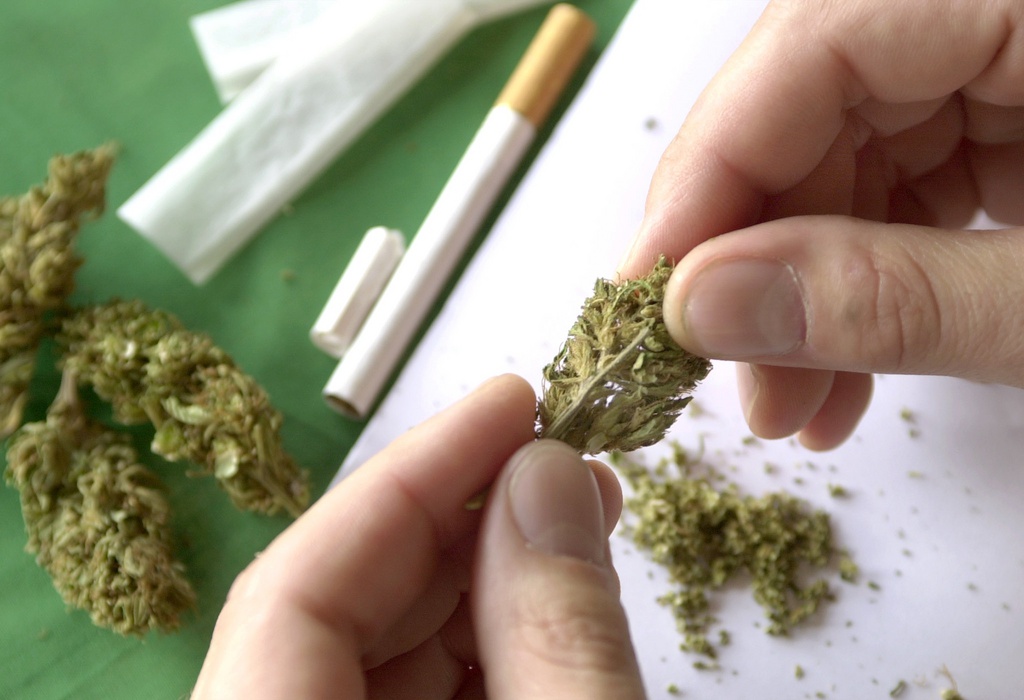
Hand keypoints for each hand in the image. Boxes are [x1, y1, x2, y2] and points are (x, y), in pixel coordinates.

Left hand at [192, 375, 644, 698]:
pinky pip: (405, 699)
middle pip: (336, 609)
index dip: (408, 479)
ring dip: (485, 581)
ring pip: (377, 654)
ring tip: (578, 520)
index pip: (296, 588)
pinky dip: (485, 650)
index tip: (509, 406)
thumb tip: (547, 480)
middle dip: (462, 519)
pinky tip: (556, 608)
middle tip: (558, 458)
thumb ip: (557, 635)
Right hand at [620, 0, 1023, 449]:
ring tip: (794, 405)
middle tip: (731, 377)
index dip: (711, 168)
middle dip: (761, 258)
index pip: (815, 42)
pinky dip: (868, 283)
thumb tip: (706, 306)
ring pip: (847, 157)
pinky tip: (846, 370)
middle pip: (814, 105)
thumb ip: (895, 297)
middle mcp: (999, 13)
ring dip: (806, 290)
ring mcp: (1006, 63)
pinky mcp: (1012, 120)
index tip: (649, 291)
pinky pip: (904, 186)